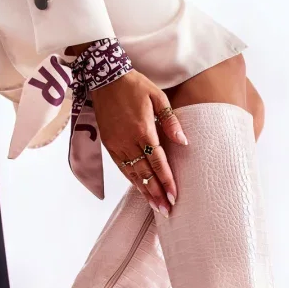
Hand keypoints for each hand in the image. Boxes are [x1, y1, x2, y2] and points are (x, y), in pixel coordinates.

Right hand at [91, 70, 187, 215]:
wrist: (104, 77)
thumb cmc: (134, 85)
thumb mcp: (158, 97)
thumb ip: (170, 121)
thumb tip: (183, 142)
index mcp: (143, 130)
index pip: (158, 162)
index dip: (166, 181)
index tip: (174, 196)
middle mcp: (129, 141)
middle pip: (145, 174)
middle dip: (157, 193)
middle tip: (166, 210)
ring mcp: (117, 145)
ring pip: (132, 174)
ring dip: (144, 191)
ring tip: (155, 206)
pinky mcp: (109, 145)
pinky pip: (121, 167)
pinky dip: (131, 180)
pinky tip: (140, 189)